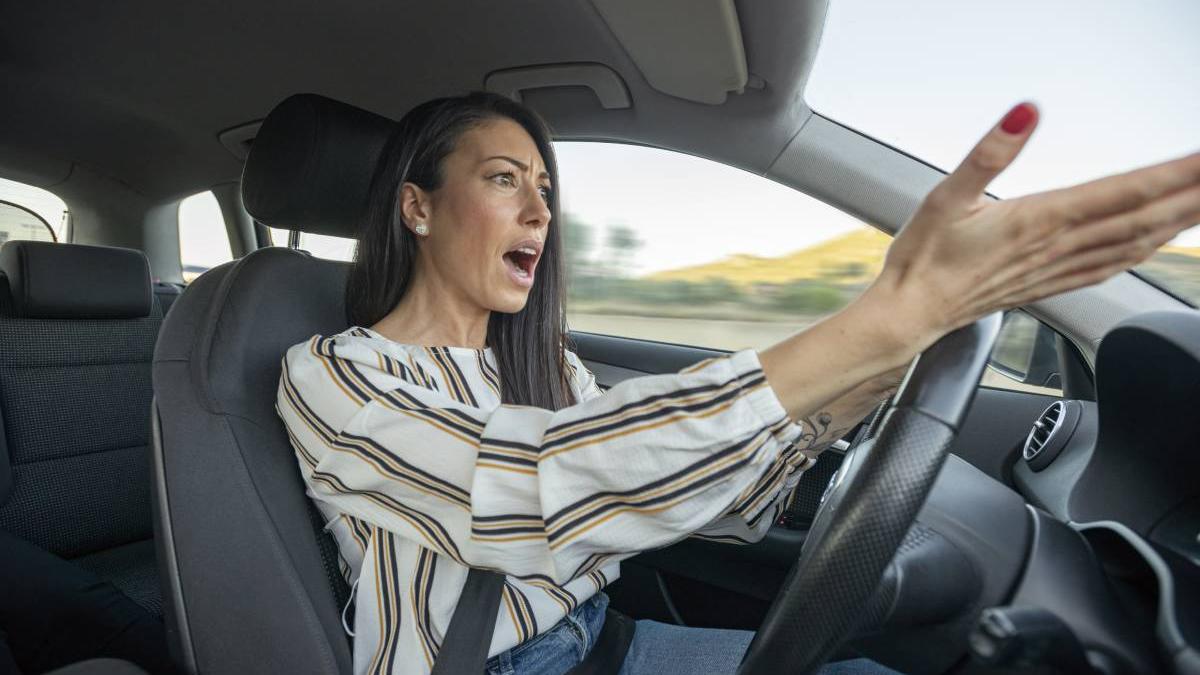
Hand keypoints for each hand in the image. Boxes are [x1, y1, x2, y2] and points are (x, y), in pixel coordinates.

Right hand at [879, 102, 1199, 343]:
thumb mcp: (944, 197)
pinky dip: (1144, 251)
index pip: (1123, 191)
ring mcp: (1056, 268)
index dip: (1174, 173)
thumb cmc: (921, 260)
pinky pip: (1110, 266)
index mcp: (1039, 221)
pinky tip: (1156, 242)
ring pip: (1134, 243)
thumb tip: (1025, 114)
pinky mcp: (1047, 283)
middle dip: (1191, 195)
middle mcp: (1056, 247)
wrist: (909, 315)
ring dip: (1177, 222)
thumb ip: (988, 154)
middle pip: (1143, 218)